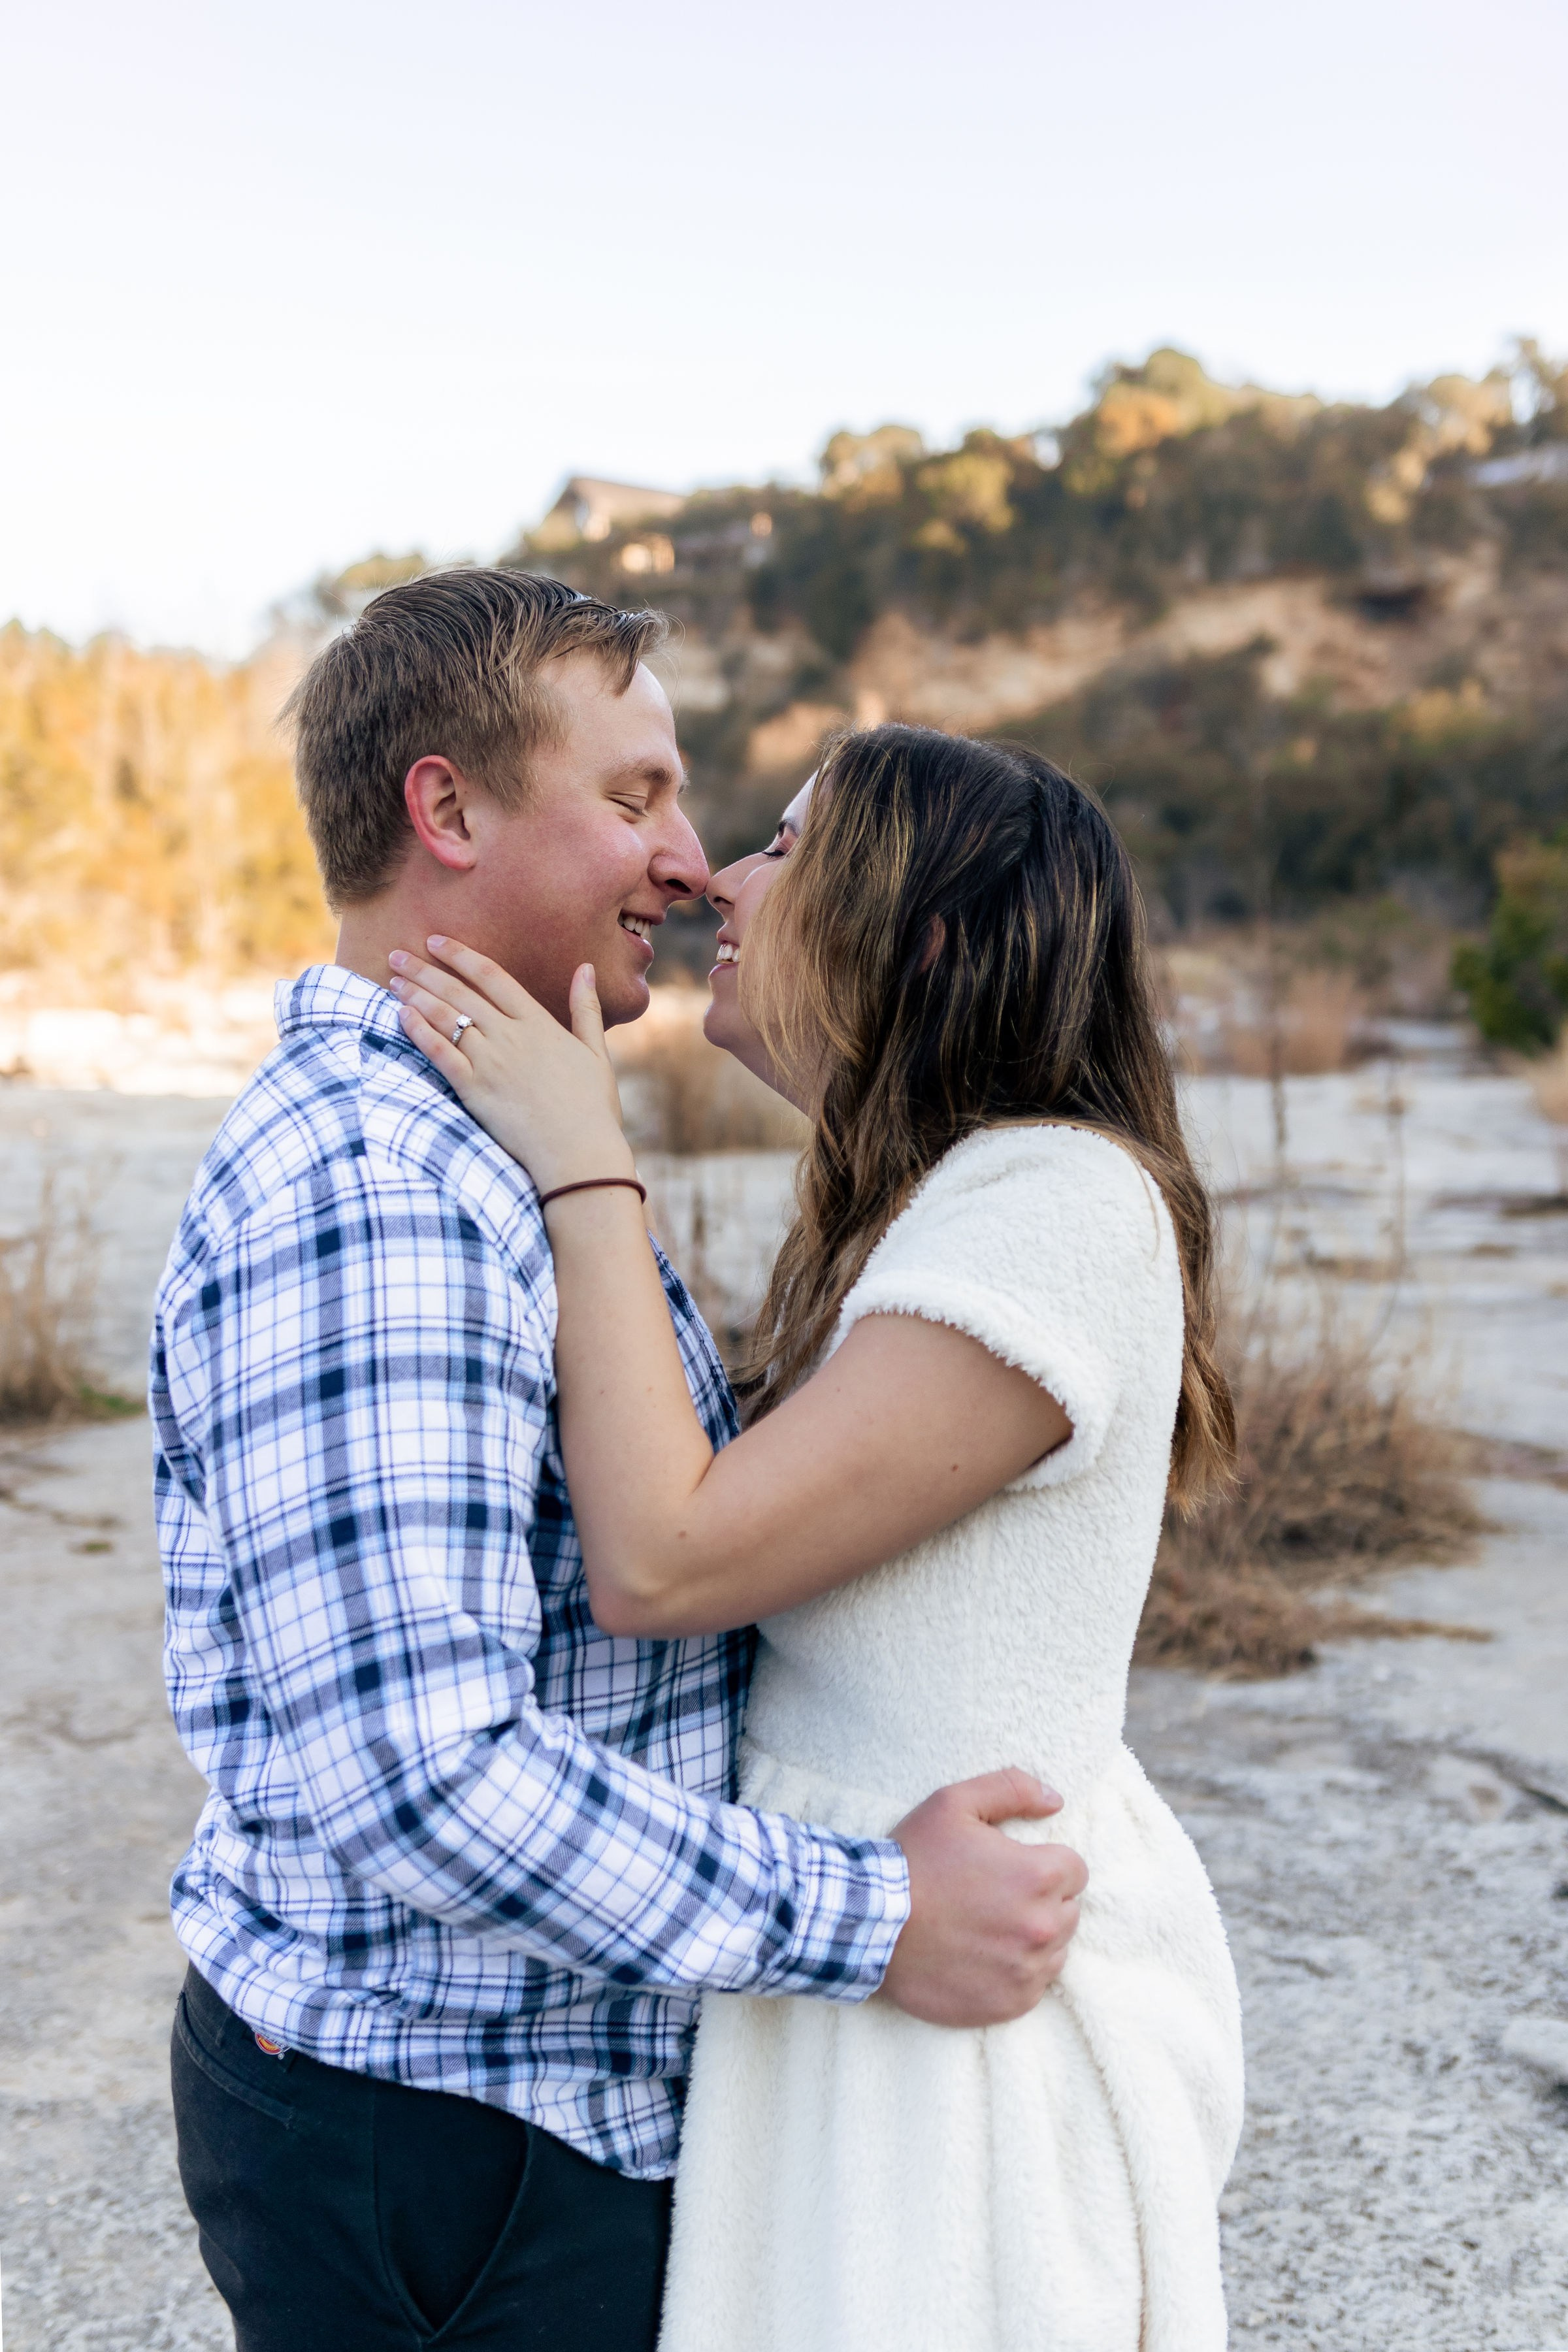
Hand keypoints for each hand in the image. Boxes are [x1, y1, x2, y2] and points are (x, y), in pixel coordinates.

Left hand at [388, 938, 634, 1195]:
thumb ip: (586, 1008)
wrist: (579, 1153)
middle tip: (398, 955)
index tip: (435, 941)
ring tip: (394, 981)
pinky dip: (419, 1031)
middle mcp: (510, 1035)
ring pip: (445, 1018)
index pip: (492, 976)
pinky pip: (440, 1053)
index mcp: (539, 1023)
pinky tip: (401, 1015)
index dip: (460, 955)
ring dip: (416, 996)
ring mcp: (490, 1062)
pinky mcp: (474, 1090)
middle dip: (425, 970)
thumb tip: (584, 967)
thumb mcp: (596, 1053)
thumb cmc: (593, 1108)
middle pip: (459, 993)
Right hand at [881, 1770, 1086, 2027]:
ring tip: (988, 1927)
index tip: (1013, 1868)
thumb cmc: (913, 1860)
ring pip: (1055, 1950)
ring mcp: (1027, 1971)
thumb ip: (1011, 1789)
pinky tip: (983, 1957)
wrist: (870, 1924)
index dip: (1044, 1864)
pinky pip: (1036, 1986)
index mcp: (1037, 1876)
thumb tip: (1054, 1800)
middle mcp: (1041, 1927)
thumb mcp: (954, 1804)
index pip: (1075, 1870)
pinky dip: (1017, 1972)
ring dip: (1033, 1938)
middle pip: (1068, 1911)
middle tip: (996, 1896)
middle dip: (1041, 1900)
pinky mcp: (1010, 2004)